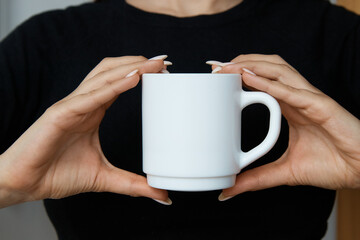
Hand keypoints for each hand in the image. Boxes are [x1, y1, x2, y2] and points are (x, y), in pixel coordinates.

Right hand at [0, 55, 171, 207]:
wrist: (24, 184)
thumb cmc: (57, 174)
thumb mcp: (104, 177)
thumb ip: (133, 183)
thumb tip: (162, 194)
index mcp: (92, 111)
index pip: (119, 84)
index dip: (140, 74)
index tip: (163, 71)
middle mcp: (83, 103)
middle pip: (112, 72)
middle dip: (138, 64)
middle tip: (164, 62)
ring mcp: (71, 106)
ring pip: (103, 77)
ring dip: (129, 67)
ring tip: (153, 64)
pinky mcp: (60, 114)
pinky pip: (90, 97)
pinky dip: (112, 86)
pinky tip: (133, 79)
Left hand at [209, 54, 359, 199]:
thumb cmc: (331, 165)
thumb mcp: (284, 172)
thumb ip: (256, 178)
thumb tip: (227, 191)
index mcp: (290, 107)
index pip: (262, 81)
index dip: (240, 74)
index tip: (216, 75)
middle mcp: (298, 97)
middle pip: (268, 68)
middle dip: (241, 63)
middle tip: (215, 68)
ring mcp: (310, 99)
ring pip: (279, 71)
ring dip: (251, 65)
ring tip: (227, 67)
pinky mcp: (322, 107)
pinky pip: (293, 92)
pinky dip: (270, 84)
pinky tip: (249, 78)